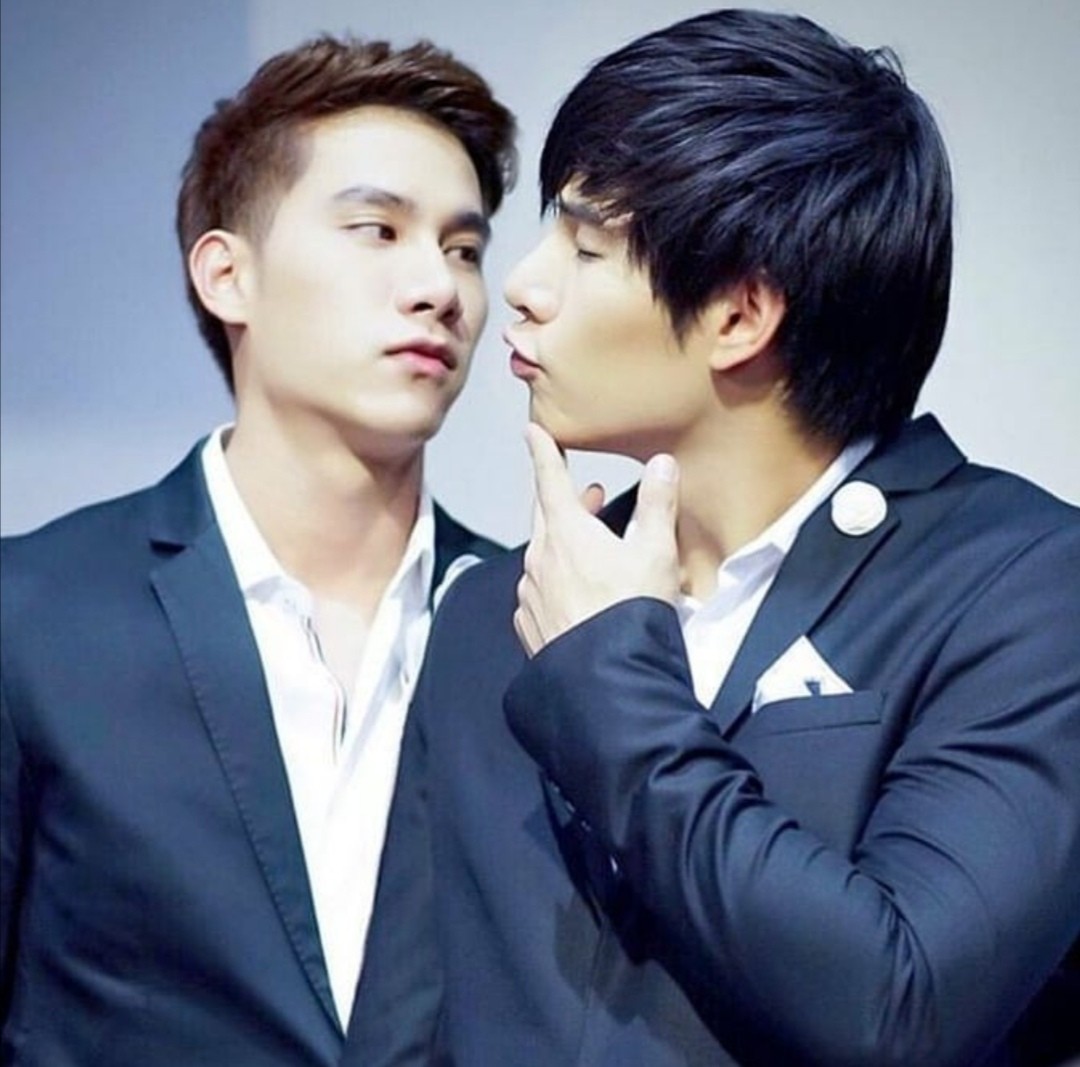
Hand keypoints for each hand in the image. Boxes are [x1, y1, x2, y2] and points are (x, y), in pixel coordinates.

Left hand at [514, 423, 679, 655]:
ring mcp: (530, 594)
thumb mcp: (655, 552)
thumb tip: (661, 466)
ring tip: (590, 550)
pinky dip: (554, 584)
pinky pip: (538, 593)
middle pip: (546, 517)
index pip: (549, 478)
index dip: (543, 451)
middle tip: (587, 496)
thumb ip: (657, 505)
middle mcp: (539, 559)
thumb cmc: (628, 615)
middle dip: (565, 502)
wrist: (604, 678)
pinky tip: (575, 595)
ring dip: (562, 545)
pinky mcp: (530, 625)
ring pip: (542, 556)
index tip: (533, 432)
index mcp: (565, 532)